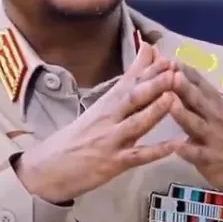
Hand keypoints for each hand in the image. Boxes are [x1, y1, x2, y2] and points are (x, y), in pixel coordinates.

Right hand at [14, 43, 178, 203]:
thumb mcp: (98, 110)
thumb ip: (120, 92)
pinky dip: (156, 151)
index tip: (165, 53)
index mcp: (105, 104)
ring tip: (173, 97)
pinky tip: (174, 146)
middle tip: (174, 68)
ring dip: (155, 110)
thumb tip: (136, 70)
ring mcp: (111, 140)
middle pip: (133, 97)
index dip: (147, 67)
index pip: (128, 81)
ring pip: (136, 123)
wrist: (48, 168)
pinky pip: (138, 156)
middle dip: (154, 82)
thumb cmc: (77, 138)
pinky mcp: (114, 163)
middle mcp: (109, 118)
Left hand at [170, 64, 222, 202]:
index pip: (202, 85)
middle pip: (198, 100)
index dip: (188, 73)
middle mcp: (216, 118)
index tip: (172, 59)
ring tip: (170, 104)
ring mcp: (214, 139)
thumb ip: (203, 99)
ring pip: (196, 124)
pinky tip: (176, 147)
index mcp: (219, 105)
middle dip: (184, 87)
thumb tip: (180, 78)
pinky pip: (198, 155)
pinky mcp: (212, 160)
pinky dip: (188, 150)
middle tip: (170, 73)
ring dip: (183, 114)